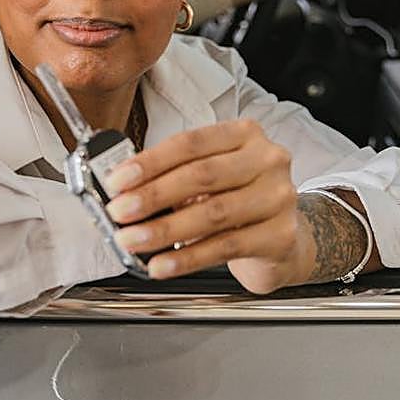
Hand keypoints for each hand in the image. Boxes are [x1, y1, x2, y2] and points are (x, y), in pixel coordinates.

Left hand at [102, 120, 313, 293]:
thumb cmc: (237, 199)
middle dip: (152, 195)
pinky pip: (225, 247)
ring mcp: (278, 198)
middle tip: (120, 212)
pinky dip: (187, 258)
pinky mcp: (280, 236)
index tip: (118, 180)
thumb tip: (125, 190)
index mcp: (245, 134)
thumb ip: (175, 175)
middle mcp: (267, 160)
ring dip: (164, 229)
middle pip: (201, 175)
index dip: (150, 162)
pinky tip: (162, 264)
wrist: (281, 238)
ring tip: (133, 240)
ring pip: (212, 213)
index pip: (190, 143)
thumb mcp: (211, 176)